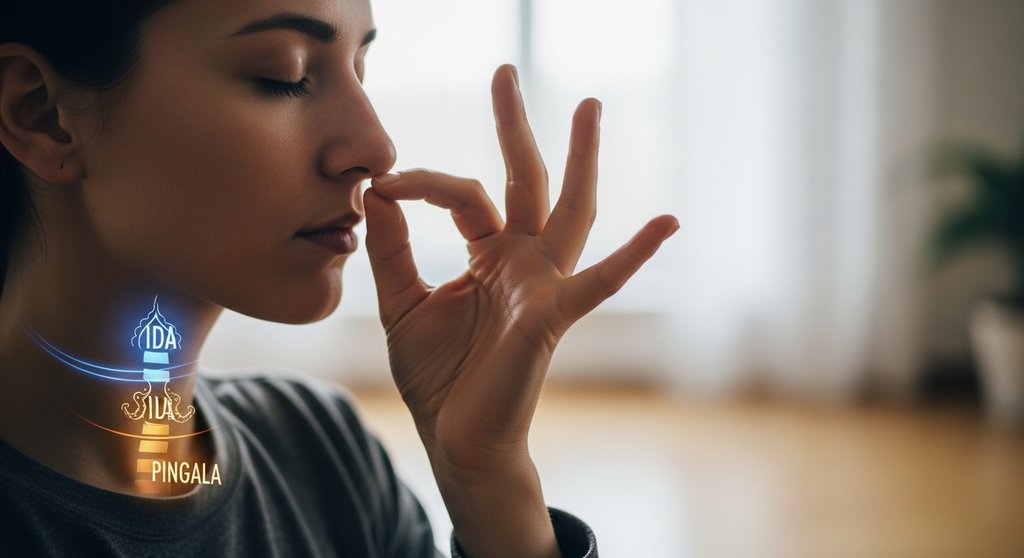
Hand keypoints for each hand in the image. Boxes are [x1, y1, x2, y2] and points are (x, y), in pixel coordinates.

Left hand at [363, 64, 677, 471]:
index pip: (463, 193)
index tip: (382, 184)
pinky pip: (601, 281)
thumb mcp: (402, 302)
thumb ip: (393, 250)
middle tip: (505, 72)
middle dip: (515, 126)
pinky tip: (668, 222)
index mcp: (489, 255)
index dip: (423, 182)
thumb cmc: (436, 376)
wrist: (454, 437)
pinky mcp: (555, 316)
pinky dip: (636, 254)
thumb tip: (375, 194)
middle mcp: (523, 261)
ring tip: (588, 107)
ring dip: (579, 159)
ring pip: (569, 209)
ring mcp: (544, 284)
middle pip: (524, 179)